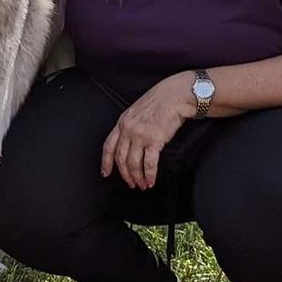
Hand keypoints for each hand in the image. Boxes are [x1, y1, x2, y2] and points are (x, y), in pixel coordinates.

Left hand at [101, 74, 195, 188]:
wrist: (175, 96)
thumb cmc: (160, 101)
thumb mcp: (137, 111)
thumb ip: (130, 125)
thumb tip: (130, 142)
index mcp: (122, 122)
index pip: (108, 146)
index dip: (106, 162)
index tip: (106, 173)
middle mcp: (128, 129)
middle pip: (121, 158)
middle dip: (125, 175)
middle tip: (131, 184)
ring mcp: (140, 135)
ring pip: (134, 163)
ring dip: (138, 178)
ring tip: (143, 185)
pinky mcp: (155, 140)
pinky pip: (149, 163)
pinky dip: (150, 175)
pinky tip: (151, 181)